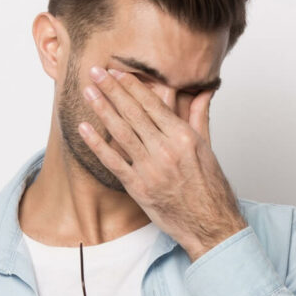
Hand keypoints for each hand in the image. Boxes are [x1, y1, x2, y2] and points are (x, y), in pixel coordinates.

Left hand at [77, 65, 246, 260]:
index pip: (152, 104)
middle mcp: (166, 150)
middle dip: (112, 90)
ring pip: (121, 133)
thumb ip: (199, 116)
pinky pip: (113, 161)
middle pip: (133, 113)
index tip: (117, 72)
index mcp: (184, 137)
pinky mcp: (139, 188)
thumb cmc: (210, 187)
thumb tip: (203, 92)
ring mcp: (151, 169)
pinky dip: (97, 144)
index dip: (132, 86)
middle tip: (95, 72)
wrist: (210, 223)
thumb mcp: (207, 147)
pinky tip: (85, 128)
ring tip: (88, 92)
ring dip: (102, 110)